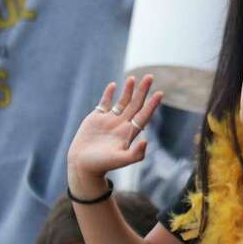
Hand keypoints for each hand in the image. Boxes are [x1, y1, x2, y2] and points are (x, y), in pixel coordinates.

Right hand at [67, 76, 163, 193]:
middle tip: (150, 77)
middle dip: (143, 91)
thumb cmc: (101, 165)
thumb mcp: (120, 160)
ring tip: (133, 78)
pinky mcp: (95, 119)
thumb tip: (146, 141)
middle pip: (135, 104)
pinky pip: (104, 103)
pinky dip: (108, 94)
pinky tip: (113, 85)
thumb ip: (135, 154)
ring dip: (128, 90)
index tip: (160, 93)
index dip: (152, 105)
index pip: (144, 115)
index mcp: (129, 132)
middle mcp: (121, 124)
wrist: (82, 166)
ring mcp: (109, 120)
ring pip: (122, 102)